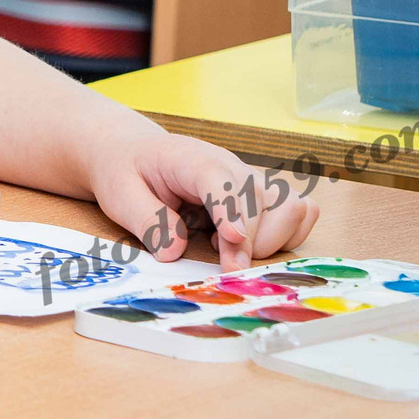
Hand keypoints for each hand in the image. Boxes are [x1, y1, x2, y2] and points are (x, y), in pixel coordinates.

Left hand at [82, 128, 318, 270]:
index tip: (231, 240)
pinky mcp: (261, 195)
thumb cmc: (127, 172)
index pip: (220, 180)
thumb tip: (175, 251)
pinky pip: (299, 213)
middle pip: (262, 199)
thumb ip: (147, 221)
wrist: (135, 153)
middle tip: (223, 265)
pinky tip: (243, 242)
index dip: (231, 209)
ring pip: (293, 207)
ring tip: (230, 249)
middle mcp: (229, 166)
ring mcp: (250, 179)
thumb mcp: (119, 195)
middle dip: (249, 242)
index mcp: (190, 159)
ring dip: (272, 239)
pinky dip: (284, 235)